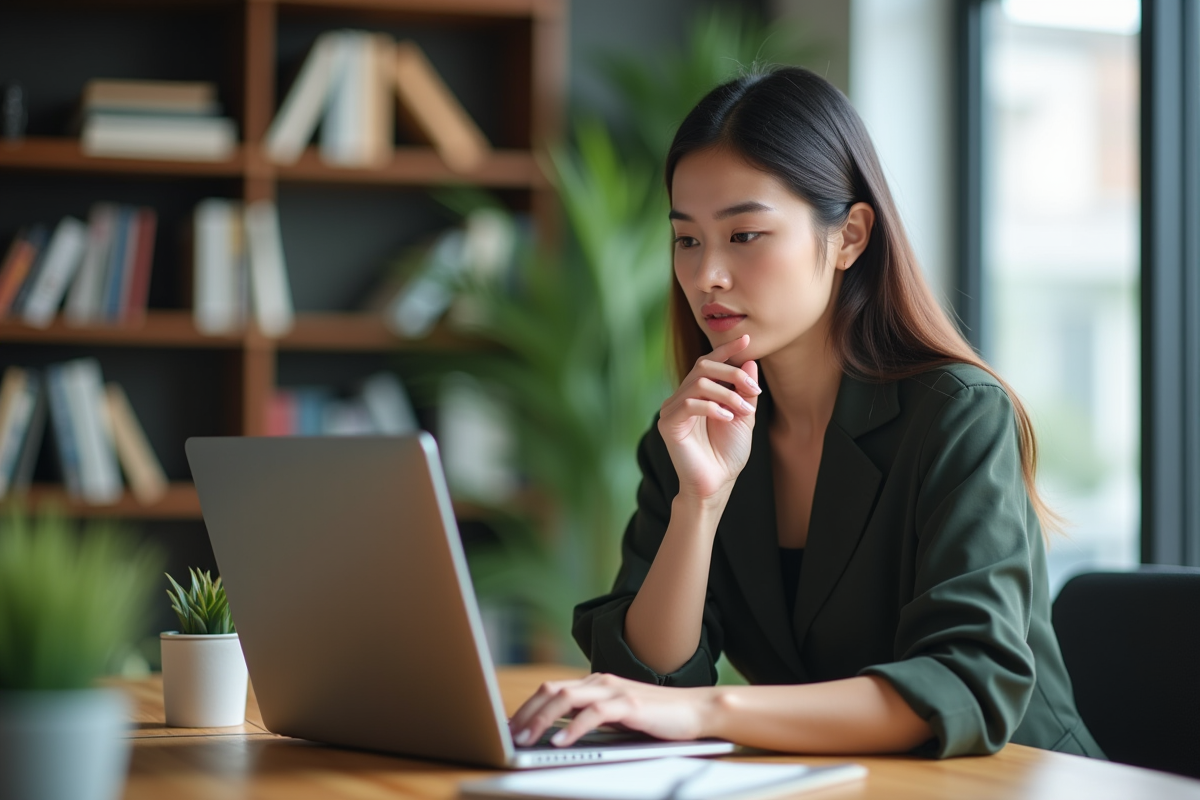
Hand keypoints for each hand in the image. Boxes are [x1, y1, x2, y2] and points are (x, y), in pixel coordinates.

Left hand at [508, 673, 710, 747]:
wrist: (696, 710)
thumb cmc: (657, 717)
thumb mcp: (617, 716)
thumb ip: (591, 717)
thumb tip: (558, 733)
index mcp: (595, 683)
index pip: (552, 689)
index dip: (528, 707)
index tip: (511, 727)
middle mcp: (601, 682)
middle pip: (552, 690)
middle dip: (527, 713)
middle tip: (511, 735)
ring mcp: (614, 691)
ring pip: (566, 698)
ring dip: (542, 720)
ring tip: (526, 739)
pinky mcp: (628, 705)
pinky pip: (593, 714)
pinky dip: (572, 728)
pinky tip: (559, 742)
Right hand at [658, 335, 760, 502]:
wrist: (717, 483)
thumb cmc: (728, 453)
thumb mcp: (744, 416)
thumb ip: (744, 390)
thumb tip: (749, 362)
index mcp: (698, 393)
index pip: (708, 362)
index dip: (726, 349)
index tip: (746, 339)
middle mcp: (682, 397)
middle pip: (703, 366)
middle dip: (732, 373)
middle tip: (753, 391)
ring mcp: (672, 409)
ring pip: (698, 383)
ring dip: (727, 394)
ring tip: (743, 411)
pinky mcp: (668, 424)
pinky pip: (689, 404)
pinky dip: (712, 408)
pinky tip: (727, 419)